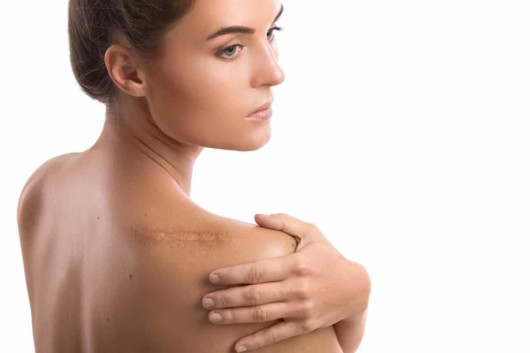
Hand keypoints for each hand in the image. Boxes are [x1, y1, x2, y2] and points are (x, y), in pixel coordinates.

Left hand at [202, 213, 370, 351]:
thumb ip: (284, 222)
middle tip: (204, 300)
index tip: (212, 276)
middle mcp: (296, 288)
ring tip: (213, 316)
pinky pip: (276, 335)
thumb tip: (255, 216)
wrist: (355, 289)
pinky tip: (237, 346)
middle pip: (254, 295)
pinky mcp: (304, 325)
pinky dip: (256, 342)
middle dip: (226, 298)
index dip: (232, 275)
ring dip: (234, 317)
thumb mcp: (311, 233)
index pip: (257, 271)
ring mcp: (300, 309)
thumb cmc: (328, 256)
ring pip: (261, 315)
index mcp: (295, 264)